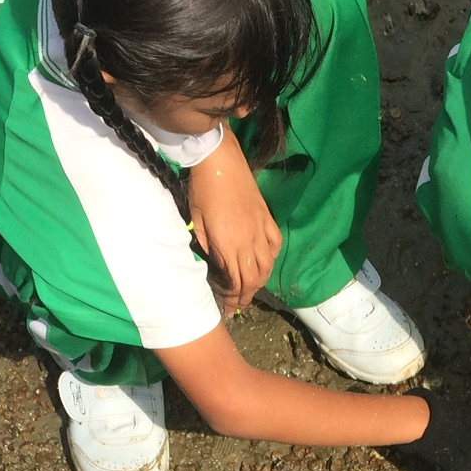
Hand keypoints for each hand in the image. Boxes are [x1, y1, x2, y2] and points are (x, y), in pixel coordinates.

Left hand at [188, 133, 280, 315]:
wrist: (218, 161)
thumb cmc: (201, 191)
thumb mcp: (196, 223)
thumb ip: (207, 249)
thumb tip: (215, 268)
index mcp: (229, 246)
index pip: (235, 283)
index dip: (232, 299)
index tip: (228, 308)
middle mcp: (249, 242)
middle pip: (253, 280)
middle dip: (245, 296)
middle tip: (238, 305)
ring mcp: (261, 231)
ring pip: (266, 267)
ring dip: (259, 282)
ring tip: (250, 289)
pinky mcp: (267, 219)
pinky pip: (275, 246)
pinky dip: (271, 259)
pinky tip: (264, 263)